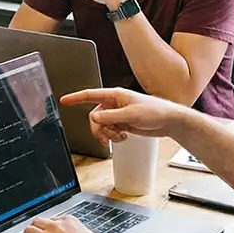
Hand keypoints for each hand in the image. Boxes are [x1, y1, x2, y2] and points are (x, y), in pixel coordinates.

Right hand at [61, 87, 182, 142]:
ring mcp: (118, 114)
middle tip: (107, 136)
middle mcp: (114, 104)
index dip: (76, 98)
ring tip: (120, 137)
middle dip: (99, 129)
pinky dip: (114, 137)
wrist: (168, 121)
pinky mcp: (123, 123)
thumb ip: (110, 117)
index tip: (64, 100)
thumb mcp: (130, 114)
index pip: (90, 95)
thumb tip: (94, 118)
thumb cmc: (155, 112)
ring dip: (108, 134)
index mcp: (115, 95)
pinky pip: (110, 131)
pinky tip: (124, 137)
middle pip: (94, 117)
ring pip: (101, 126)